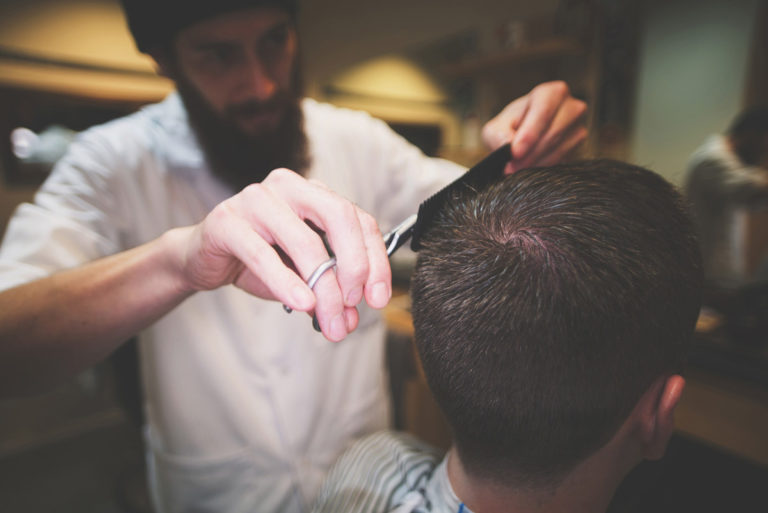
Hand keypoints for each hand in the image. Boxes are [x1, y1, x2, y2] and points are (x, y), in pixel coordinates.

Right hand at [170, 168, 391, 341]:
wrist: (201, 259)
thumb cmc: (257, 261)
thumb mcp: (302, 277)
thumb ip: (329, 292)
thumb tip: (350, 318)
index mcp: (314, 194)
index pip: (359, 220)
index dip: (375, 260)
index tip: (378, 298)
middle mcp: (290, 187)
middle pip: (339, 218)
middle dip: (355, 265)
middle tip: (354, 304)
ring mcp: (257, 199)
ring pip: (304, 241)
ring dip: (322, 287)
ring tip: (329, 319)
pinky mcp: (227, 220)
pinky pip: (263, 254)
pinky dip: (286, 282)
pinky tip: (302, 303)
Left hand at [482, 81, 587, 172]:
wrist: (522, 140)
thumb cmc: (510, 129)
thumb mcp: (496, 129)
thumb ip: (499, 136)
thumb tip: (509, 147)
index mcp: (551, 93)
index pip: (543, 111)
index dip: (529, 134)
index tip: (515, 152)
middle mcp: (571, 106)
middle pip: (553, 133)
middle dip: (530, 154)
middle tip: (512, 168)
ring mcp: (578, 126)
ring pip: (559, 149)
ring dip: (536, 163)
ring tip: (517, 169)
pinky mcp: (579, 146)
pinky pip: (563, 160)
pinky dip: (544, 167)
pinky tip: (531, 168)